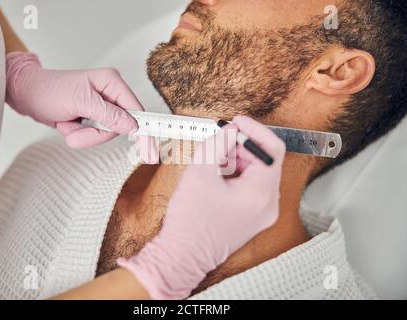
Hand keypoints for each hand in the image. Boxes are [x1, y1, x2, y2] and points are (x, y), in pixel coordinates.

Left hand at [6, 52, 141, 148]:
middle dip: (95, 133)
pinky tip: (67, 124)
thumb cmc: (49, 91)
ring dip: (84, 135)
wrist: (26, 94)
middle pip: (120, 126)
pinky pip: (94, 135)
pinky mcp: (92, 117)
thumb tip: (132, 126)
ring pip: (105, 133)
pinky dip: (79, 135)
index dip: (142, 130)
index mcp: (111, 82)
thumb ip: (109, 115)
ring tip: (68, 124)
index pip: (136, 110)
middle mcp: (110, 94)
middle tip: (76, 129)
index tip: (149, 151)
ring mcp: (101, 107)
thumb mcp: (81, 102)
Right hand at [118, 115, 286, 298]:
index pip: (272, 148)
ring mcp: (263, 213)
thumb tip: (230, 130)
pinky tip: (217, 177)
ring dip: (237, 160)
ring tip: (213, 164)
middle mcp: (269, 205)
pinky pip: (252, 186)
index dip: (254, 130)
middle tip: (218, 142)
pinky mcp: (254, 217)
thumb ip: (218, 143)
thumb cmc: (190, 223)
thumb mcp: (200, 171)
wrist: (182, 256)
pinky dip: (237, 175)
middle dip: (241, 147)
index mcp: (261, 194)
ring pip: (257, 172)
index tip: (236, 122)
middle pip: (264, 160)